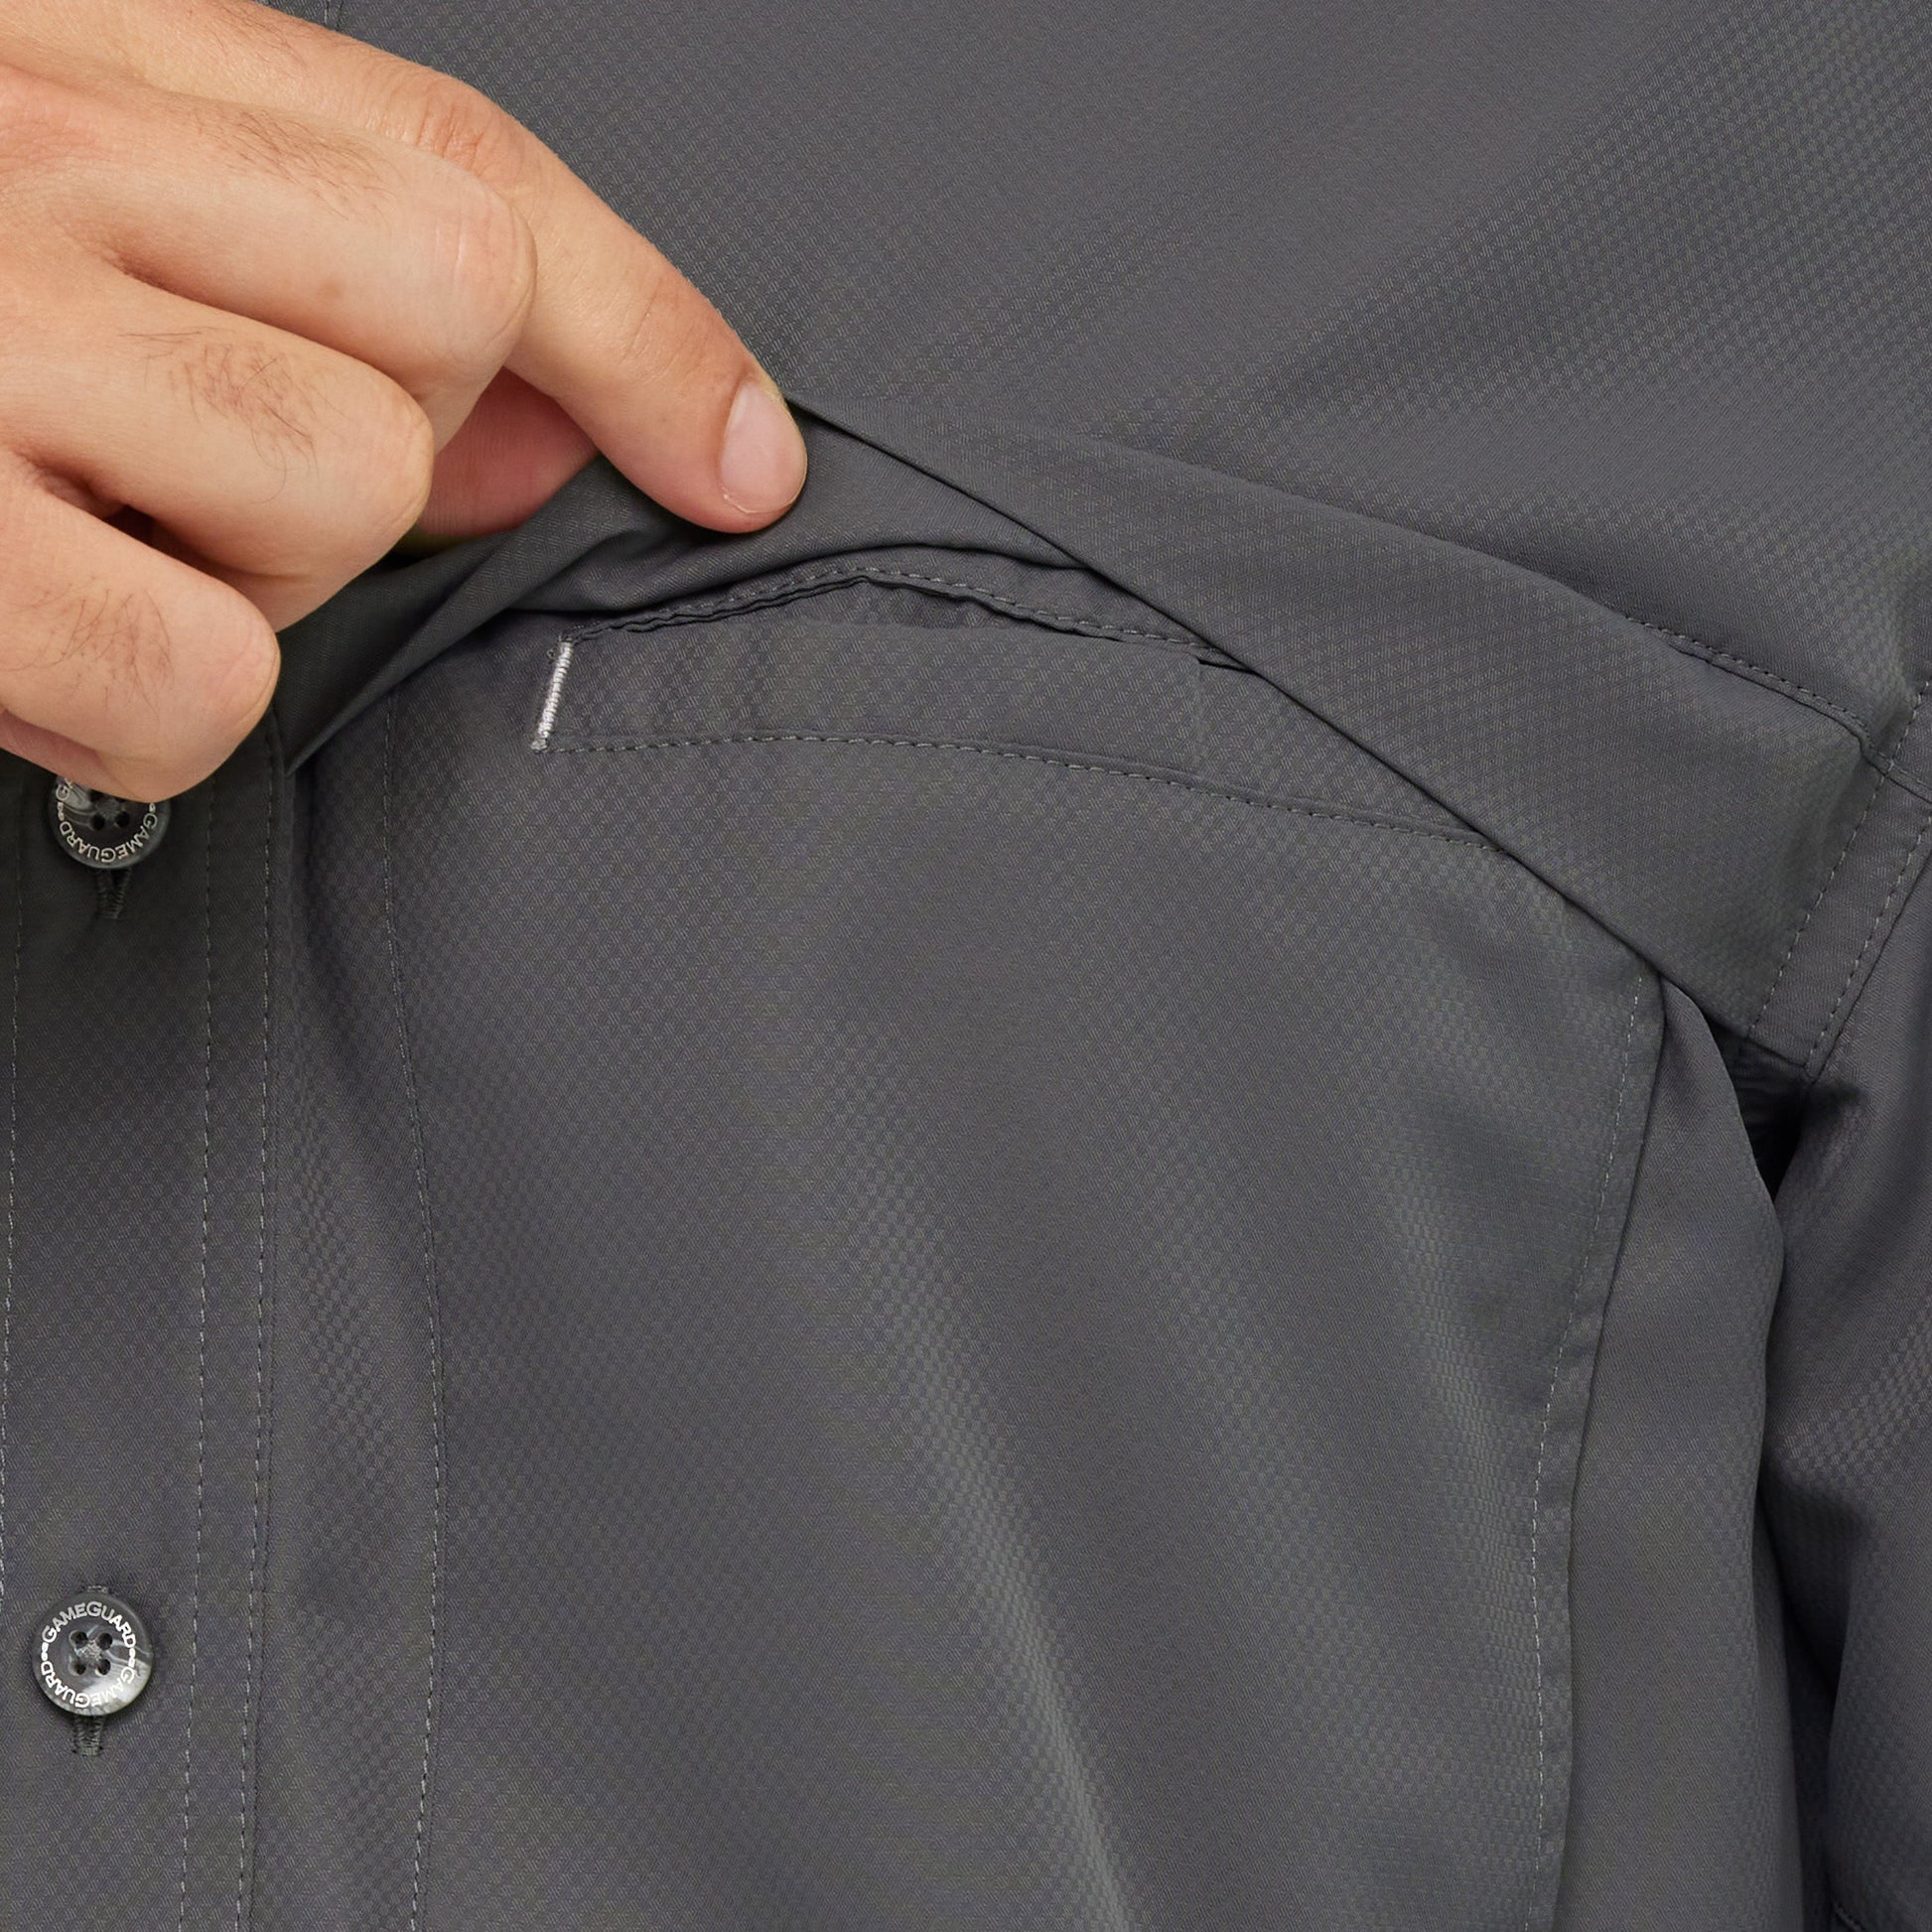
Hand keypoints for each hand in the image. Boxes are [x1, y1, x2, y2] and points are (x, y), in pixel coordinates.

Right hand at [0, 0, 807, 797]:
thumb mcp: (82, 216)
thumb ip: (316, 288)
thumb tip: (552, 439)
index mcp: (91, 51)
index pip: (460, 165)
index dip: (639, 327)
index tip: (742, 459)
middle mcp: (44, 150)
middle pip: (453, 317)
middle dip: (392, 445)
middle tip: (203, 476)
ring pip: (354, 488)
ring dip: (263, 574)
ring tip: (94, 541)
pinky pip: (202, 675)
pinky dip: (153, 714)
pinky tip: (45, 652)